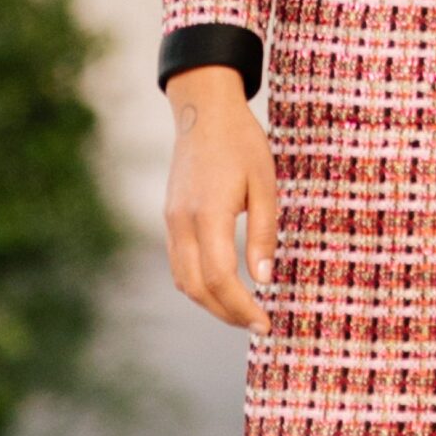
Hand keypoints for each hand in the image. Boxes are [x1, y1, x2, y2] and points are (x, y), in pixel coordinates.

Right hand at [163, 66, 277, 329]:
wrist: (203, 110)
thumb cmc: (242, 142)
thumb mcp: (265, 184)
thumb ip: (264, 233)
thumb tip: (264, 279)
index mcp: (208, 214)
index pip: (219, 277)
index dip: (240, 307)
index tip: (264, 324)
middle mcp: (182, 222)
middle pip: (196, 287)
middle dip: (226, 314)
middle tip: (257, 325)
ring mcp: (171, 221)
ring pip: (183, 280)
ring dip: (211, 303)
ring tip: (243, 311)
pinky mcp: (170, 218)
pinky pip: (178, 264)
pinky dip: (199, 284)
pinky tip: (223, 287)